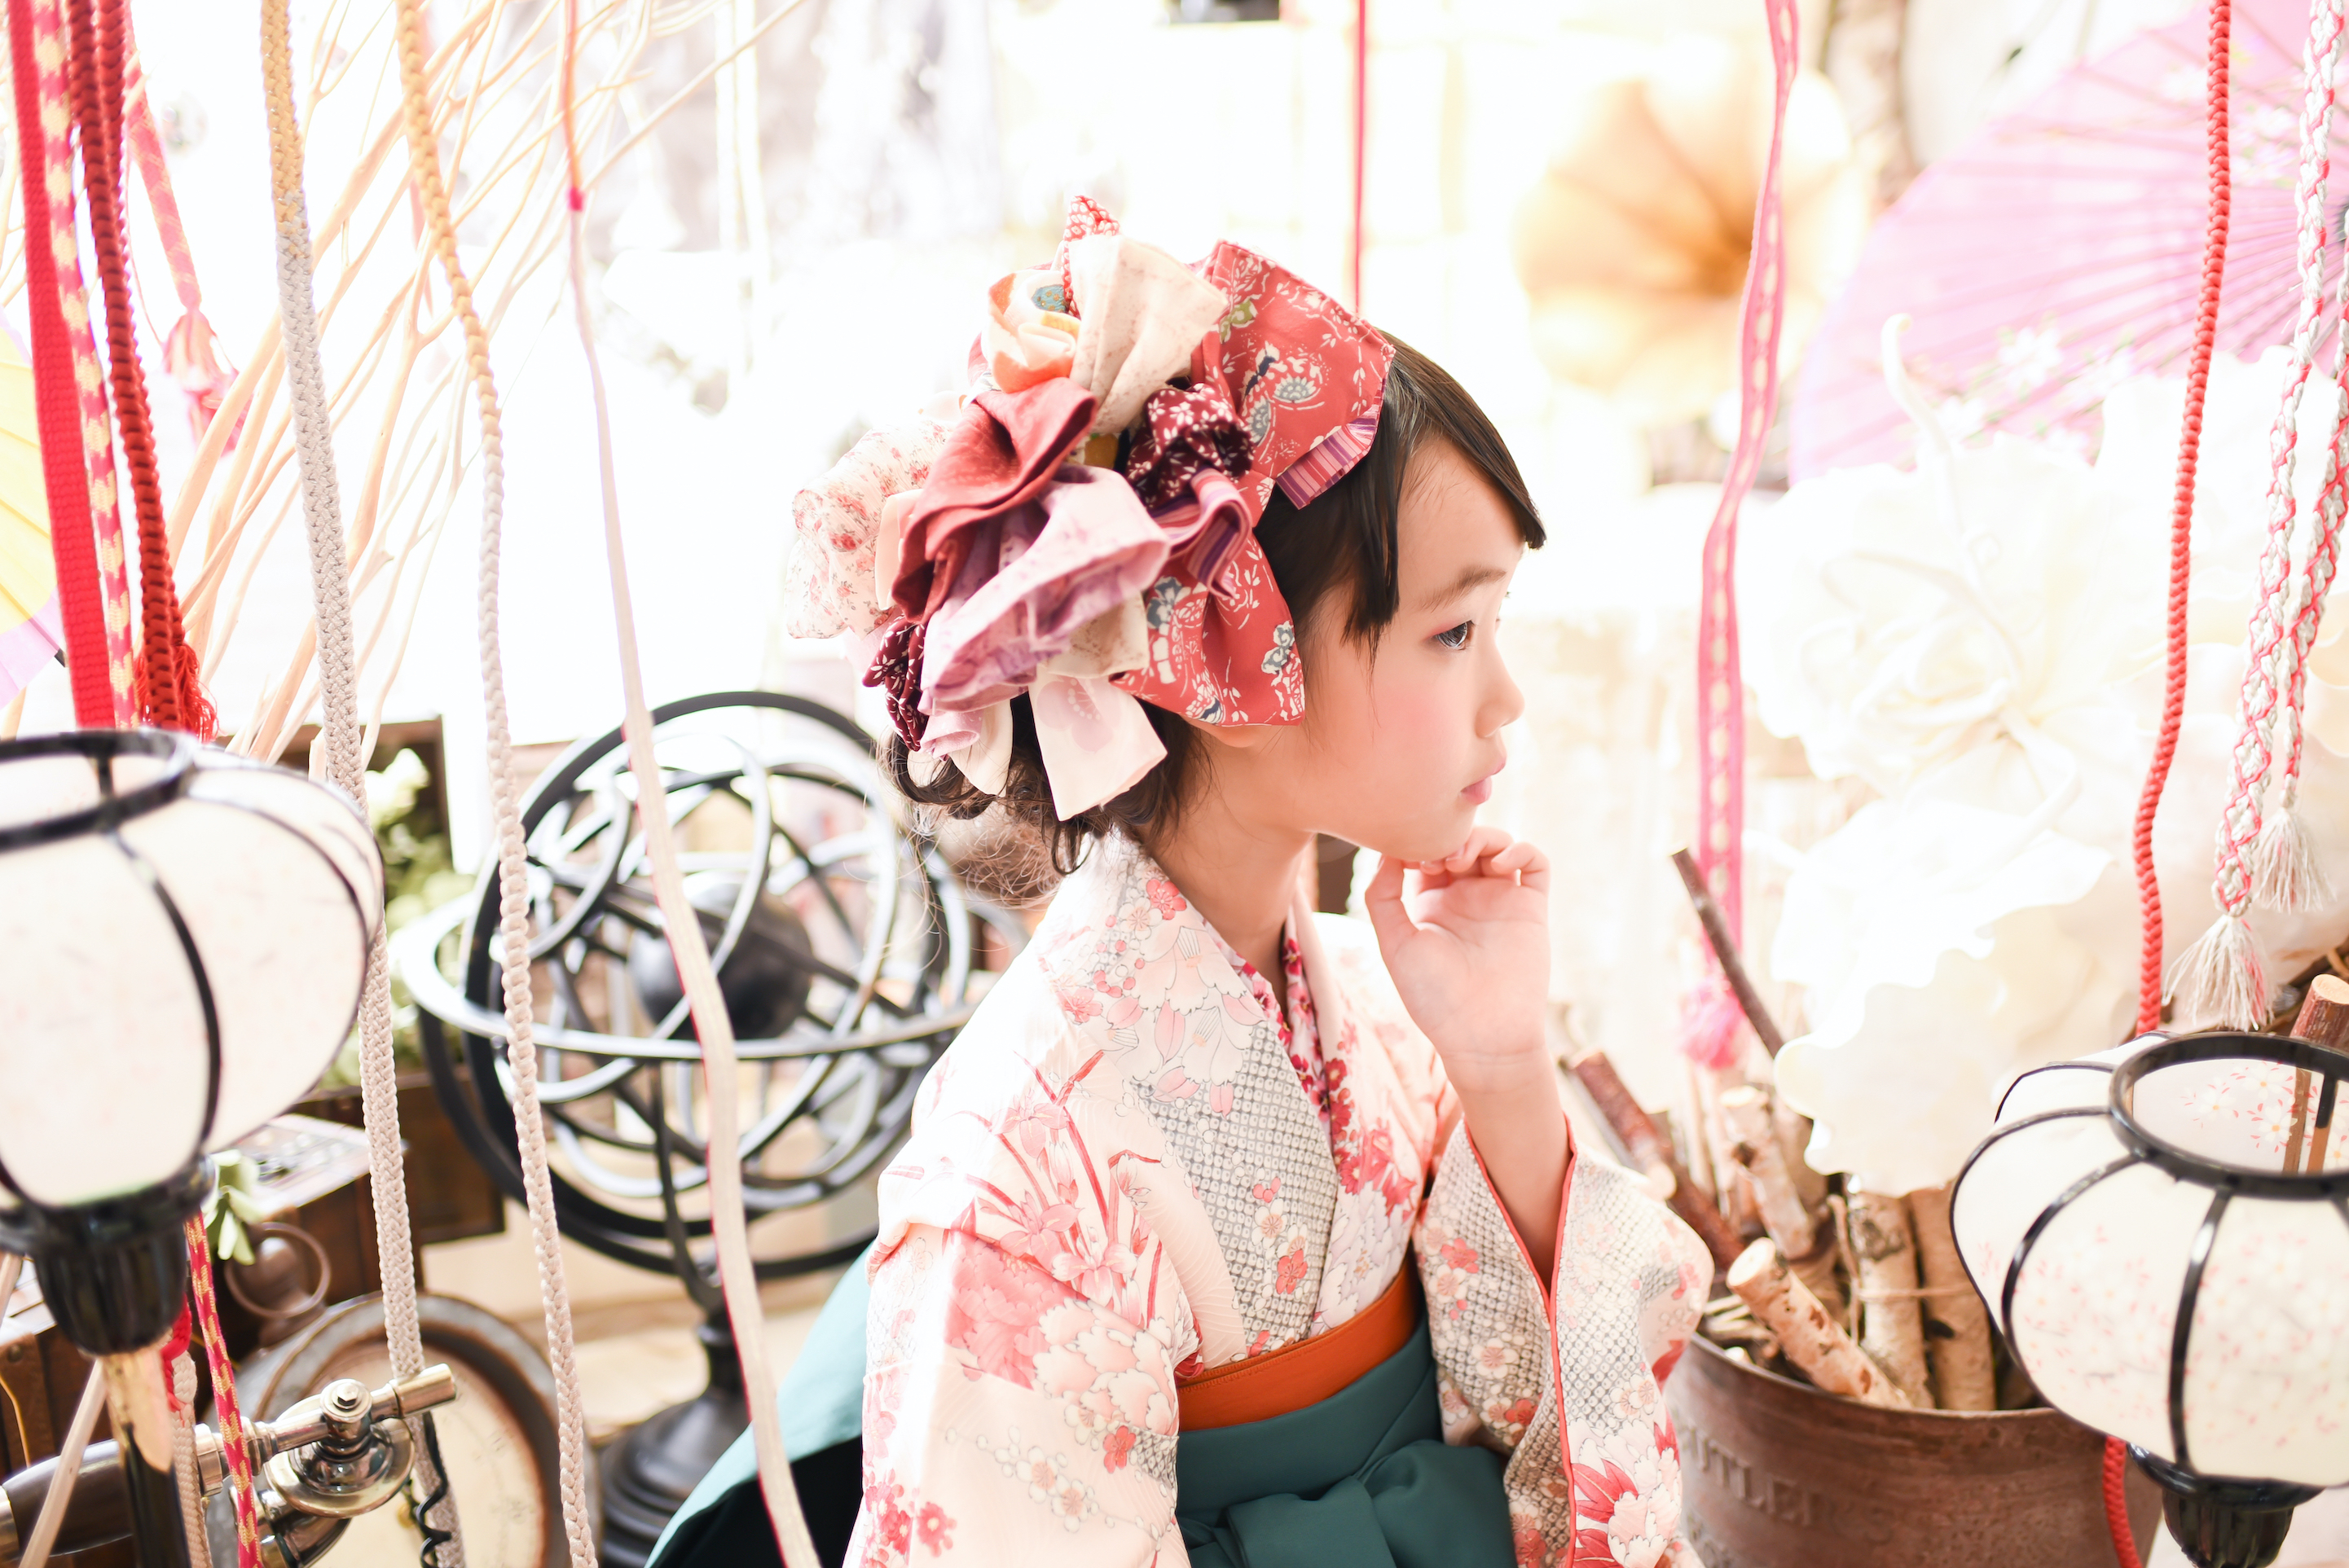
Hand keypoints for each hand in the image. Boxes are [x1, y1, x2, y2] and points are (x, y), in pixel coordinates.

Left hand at [1362, 826, 1550, 1096]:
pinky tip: (1500, 863)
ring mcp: (1501, 900)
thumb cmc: (1433, 996)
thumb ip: (1383, 896)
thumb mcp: (1395, 943)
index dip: (1417, 842)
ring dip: (1482, 837)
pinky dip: (1521, 850)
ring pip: (1498, 844)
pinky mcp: (1531, 908)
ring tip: (1462, 859)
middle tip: (1437, 855)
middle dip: (1449, 835)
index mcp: (1431, 904)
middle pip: (1463, 841)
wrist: (1481, 1034)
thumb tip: (1386, 852)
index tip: (1408, 853)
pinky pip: (1535, 863)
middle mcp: (1467, 898)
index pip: (1426, 852)